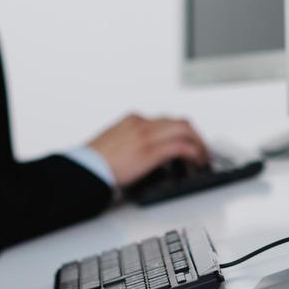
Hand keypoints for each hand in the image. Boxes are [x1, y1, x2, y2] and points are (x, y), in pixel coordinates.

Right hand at [88, 113, 208, 185]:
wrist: (86, 168)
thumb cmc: (94, 161)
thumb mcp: (114, 142)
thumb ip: (131, 140)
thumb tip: (145, 152)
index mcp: (133, 120)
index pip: (166, 120)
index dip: (181, 132)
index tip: (186, 141)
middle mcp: (142, 124)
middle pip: (180, 121)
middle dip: (194, 135)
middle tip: (200, 149)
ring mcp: (147, 136)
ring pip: (185, 130)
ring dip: (198, 143)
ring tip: (202, 156)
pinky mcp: (150, 152)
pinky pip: (182, 147)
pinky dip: (194, 153)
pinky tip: (196, 162)